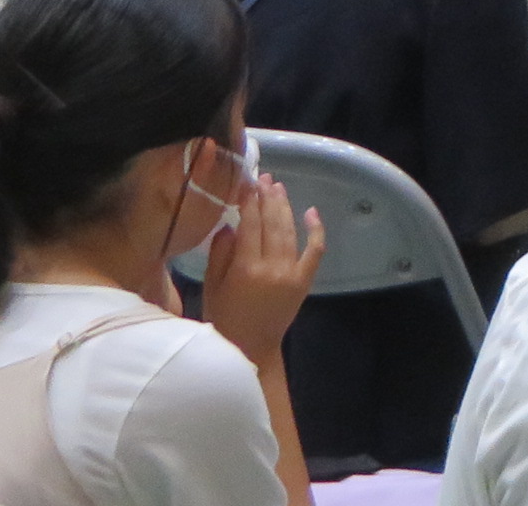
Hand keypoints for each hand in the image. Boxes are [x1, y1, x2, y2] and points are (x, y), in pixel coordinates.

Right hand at [199, 172, 324, 359]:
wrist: (250, 349)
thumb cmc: (223, 318)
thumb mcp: (212, 287)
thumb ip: (220, 253)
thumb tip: (231, 223)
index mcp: (245, 269)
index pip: (249, 225)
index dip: (249, 202)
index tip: (248, 184)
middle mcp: (271, 267)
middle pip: (271, 224)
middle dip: (268, 198)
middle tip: (264, 179)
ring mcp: (291, 273)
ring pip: (289, 232)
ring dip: (285, 208)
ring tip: (278, 189)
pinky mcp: (305, 280)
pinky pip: (315, 250)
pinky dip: (316, 230)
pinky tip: (311, 212)